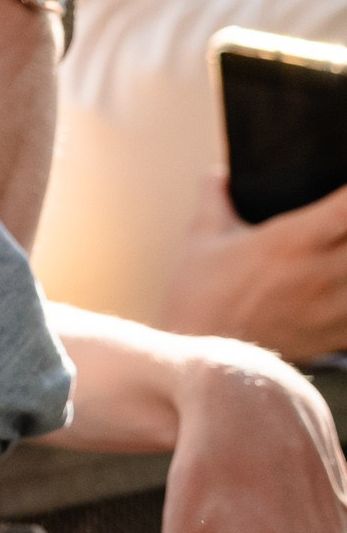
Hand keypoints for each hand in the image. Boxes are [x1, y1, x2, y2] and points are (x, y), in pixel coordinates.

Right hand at [163, 177, 346, 360]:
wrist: (206, 359)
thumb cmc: (200, 295)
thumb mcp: (201, 239)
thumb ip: (213, 198)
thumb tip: (219, 173)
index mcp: (291, 240)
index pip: (346, 207)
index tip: (345, 188)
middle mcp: (322, 270)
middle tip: (344, 229)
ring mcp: (337, 305)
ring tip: (341, 258)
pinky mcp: (341, 334)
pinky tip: (342, 287)